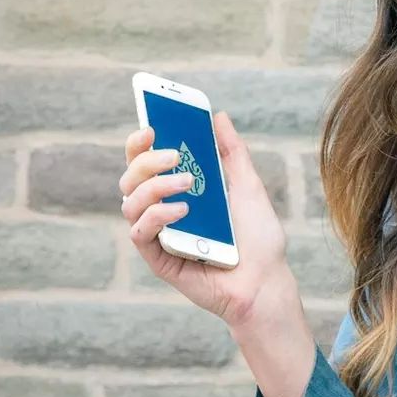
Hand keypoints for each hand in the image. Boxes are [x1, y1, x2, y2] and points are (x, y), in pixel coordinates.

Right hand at [119, 111, 297, 330]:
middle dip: (146, 161)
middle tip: (174, 155)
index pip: (146, 162)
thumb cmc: (258, 237)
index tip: (151, 127)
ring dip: (154, 186)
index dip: (140, 143)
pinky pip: (140, 233)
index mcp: (179, 191)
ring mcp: (159, 235)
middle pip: (131, 178)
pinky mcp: (159, 259)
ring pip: (129, 203)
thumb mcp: (248, 186)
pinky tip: (182, 211)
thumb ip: (232, 153)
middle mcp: (163, 211)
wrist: (267, 280)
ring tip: (188, 183)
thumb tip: (218, 116)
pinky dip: (156, 216)